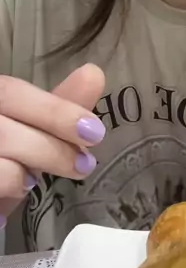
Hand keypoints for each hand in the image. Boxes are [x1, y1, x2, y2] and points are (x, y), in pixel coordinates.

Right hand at [0, 64, 105, 224]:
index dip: (54, 110)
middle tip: (83, 165)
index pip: (11, 91)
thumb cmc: (2, 158)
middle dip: (50, 147)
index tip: (94, 131)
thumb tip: (93, 73)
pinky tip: (15, 194)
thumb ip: (55, 110)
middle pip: (4, 127)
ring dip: (26, 169)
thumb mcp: (27, 133)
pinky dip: (8, 186)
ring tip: (37, 181)